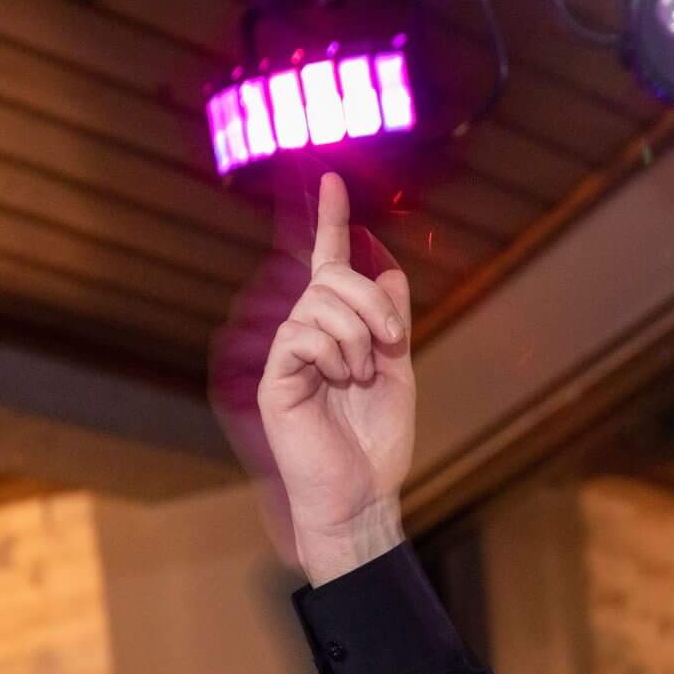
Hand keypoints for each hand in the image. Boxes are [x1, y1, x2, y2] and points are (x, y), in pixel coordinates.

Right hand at [212, 172, 415, 583]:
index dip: (331, 222)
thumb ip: (392, 321)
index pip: (329, 264)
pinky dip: (333, 353)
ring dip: (357, 336)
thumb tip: (386, 270)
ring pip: (320, 303)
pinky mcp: (275, 377)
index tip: (332, 179)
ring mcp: (288, 354)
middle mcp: (307, 334)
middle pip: (332, 278)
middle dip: (371, 303)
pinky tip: (339, 381)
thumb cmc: (376, 441)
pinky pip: (301, 334)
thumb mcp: (398, 370)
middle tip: (392, 344)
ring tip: (361, 376)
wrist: (362, 494)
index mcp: (337, 329)